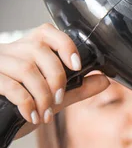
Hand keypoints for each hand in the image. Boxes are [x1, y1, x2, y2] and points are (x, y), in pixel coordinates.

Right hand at [0, 23, 109, 139]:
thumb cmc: (19, 106)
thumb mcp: (53, 98)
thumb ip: (77, 88)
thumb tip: (104, 79)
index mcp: (27, 50)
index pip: (47, 32)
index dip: (65, 45)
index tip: (76, 65)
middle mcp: (10, 51)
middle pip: (39, 51)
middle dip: (57, 78)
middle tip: (58, 100)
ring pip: (27, 69)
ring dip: (43, 96)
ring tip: (45, 113)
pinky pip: (12, 87)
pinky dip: (27, 104)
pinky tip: (31, 116)